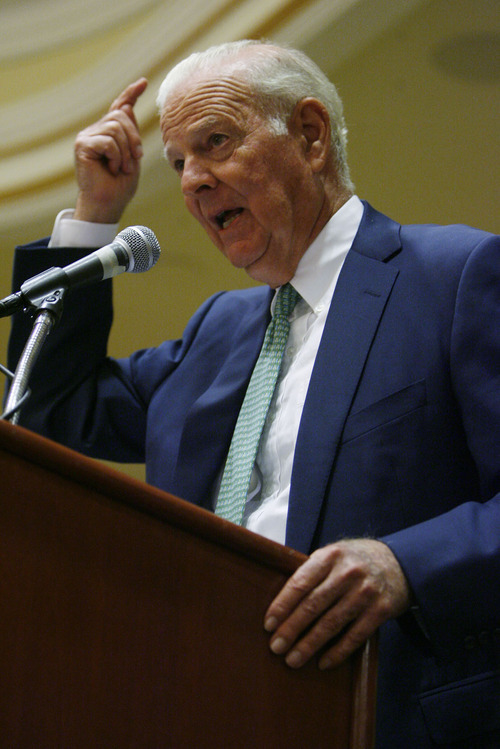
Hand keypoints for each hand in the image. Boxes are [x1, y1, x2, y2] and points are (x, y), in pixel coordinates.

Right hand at [74, 77, 147, 222]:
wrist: (107, 204)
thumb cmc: (120, 186)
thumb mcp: (132, 157)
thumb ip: (131, 134)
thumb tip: (127, 107)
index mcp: (109, 133)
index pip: (120, 108)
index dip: (131, 93)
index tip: (143, 82)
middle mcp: (96, 131)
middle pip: (121, 116)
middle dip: (134, 138)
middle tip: (135, 159)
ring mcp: (87, 137)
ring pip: (116, 128)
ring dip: (125, 151)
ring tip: (121, 168)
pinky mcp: (82, 145)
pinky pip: (107, 141)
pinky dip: (115, 156)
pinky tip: (111, 168)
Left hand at [264, 539, 410, 669]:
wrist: (400, 563)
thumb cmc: (355, 560)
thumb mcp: (334, 554)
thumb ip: (312, 571)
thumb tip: (282, 602)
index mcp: (330, 556)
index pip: (300, 583)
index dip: (282, 605)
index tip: (268, 624)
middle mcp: (348, 573)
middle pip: (313, 605)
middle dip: (291, 629)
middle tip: (276, 647)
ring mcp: (366, 592)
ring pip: (332, 623)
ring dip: (310, 645)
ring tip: (293, 659)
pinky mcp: (381, 610)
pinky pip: (355, 636)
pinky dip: (338, 652)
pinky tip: (323, 663)